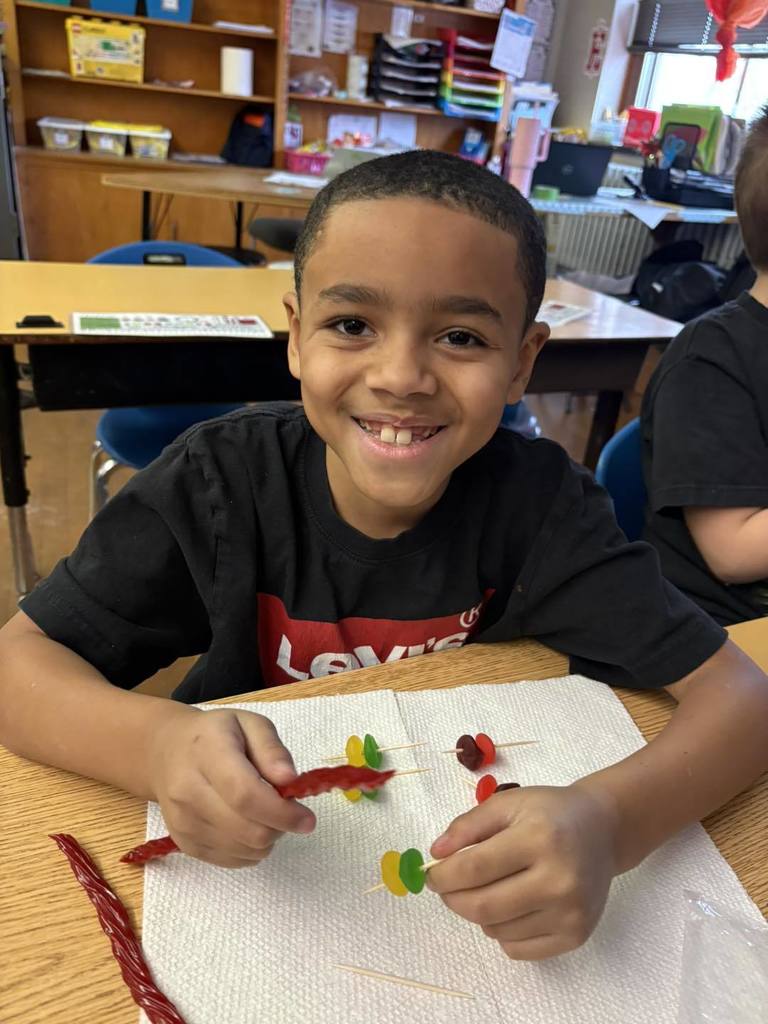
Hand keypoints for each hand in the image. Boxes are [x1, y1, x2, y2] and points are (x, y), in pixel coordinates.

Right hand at [147, 706, 315, 867]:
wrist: (166, 753)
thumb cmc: (215, 735)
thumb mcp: (249, 723)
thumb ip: (272, 749)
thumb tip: (291, 780)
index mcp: (208, 754)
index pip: (246, 795)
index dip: (282, 812)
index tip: (307, 818)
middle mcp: (189, 792)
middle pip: (248, 831)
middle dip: (280, 826)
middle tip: (287, 809)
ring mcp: (184, 823)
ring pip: (244, 850)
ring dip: (267, 838)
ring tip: (263, 811)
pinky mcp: (185, 845)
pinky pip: (233, 861)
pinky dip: (250, 848)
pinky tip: (247, 824)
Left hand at [427, 784, 617, 959]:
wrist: (602, 830)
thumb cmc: (550, 813)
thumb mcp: (507, 804)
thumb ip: (467, 826)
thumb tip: (435, 854)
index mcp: (539, 838)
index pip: (475, 868)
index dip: (443, 876)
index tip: (430, 875)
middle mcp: (559, 879)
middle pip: (483, 906)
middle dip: (453, 899)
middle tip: (446, 887)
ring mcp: (570, 912)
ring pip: (497, 930)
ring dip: (478, 914)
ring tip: (487, 888)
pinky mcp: (576, 935)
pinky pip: (518, 949)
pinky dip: (501, 932)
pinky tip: (510, 907)